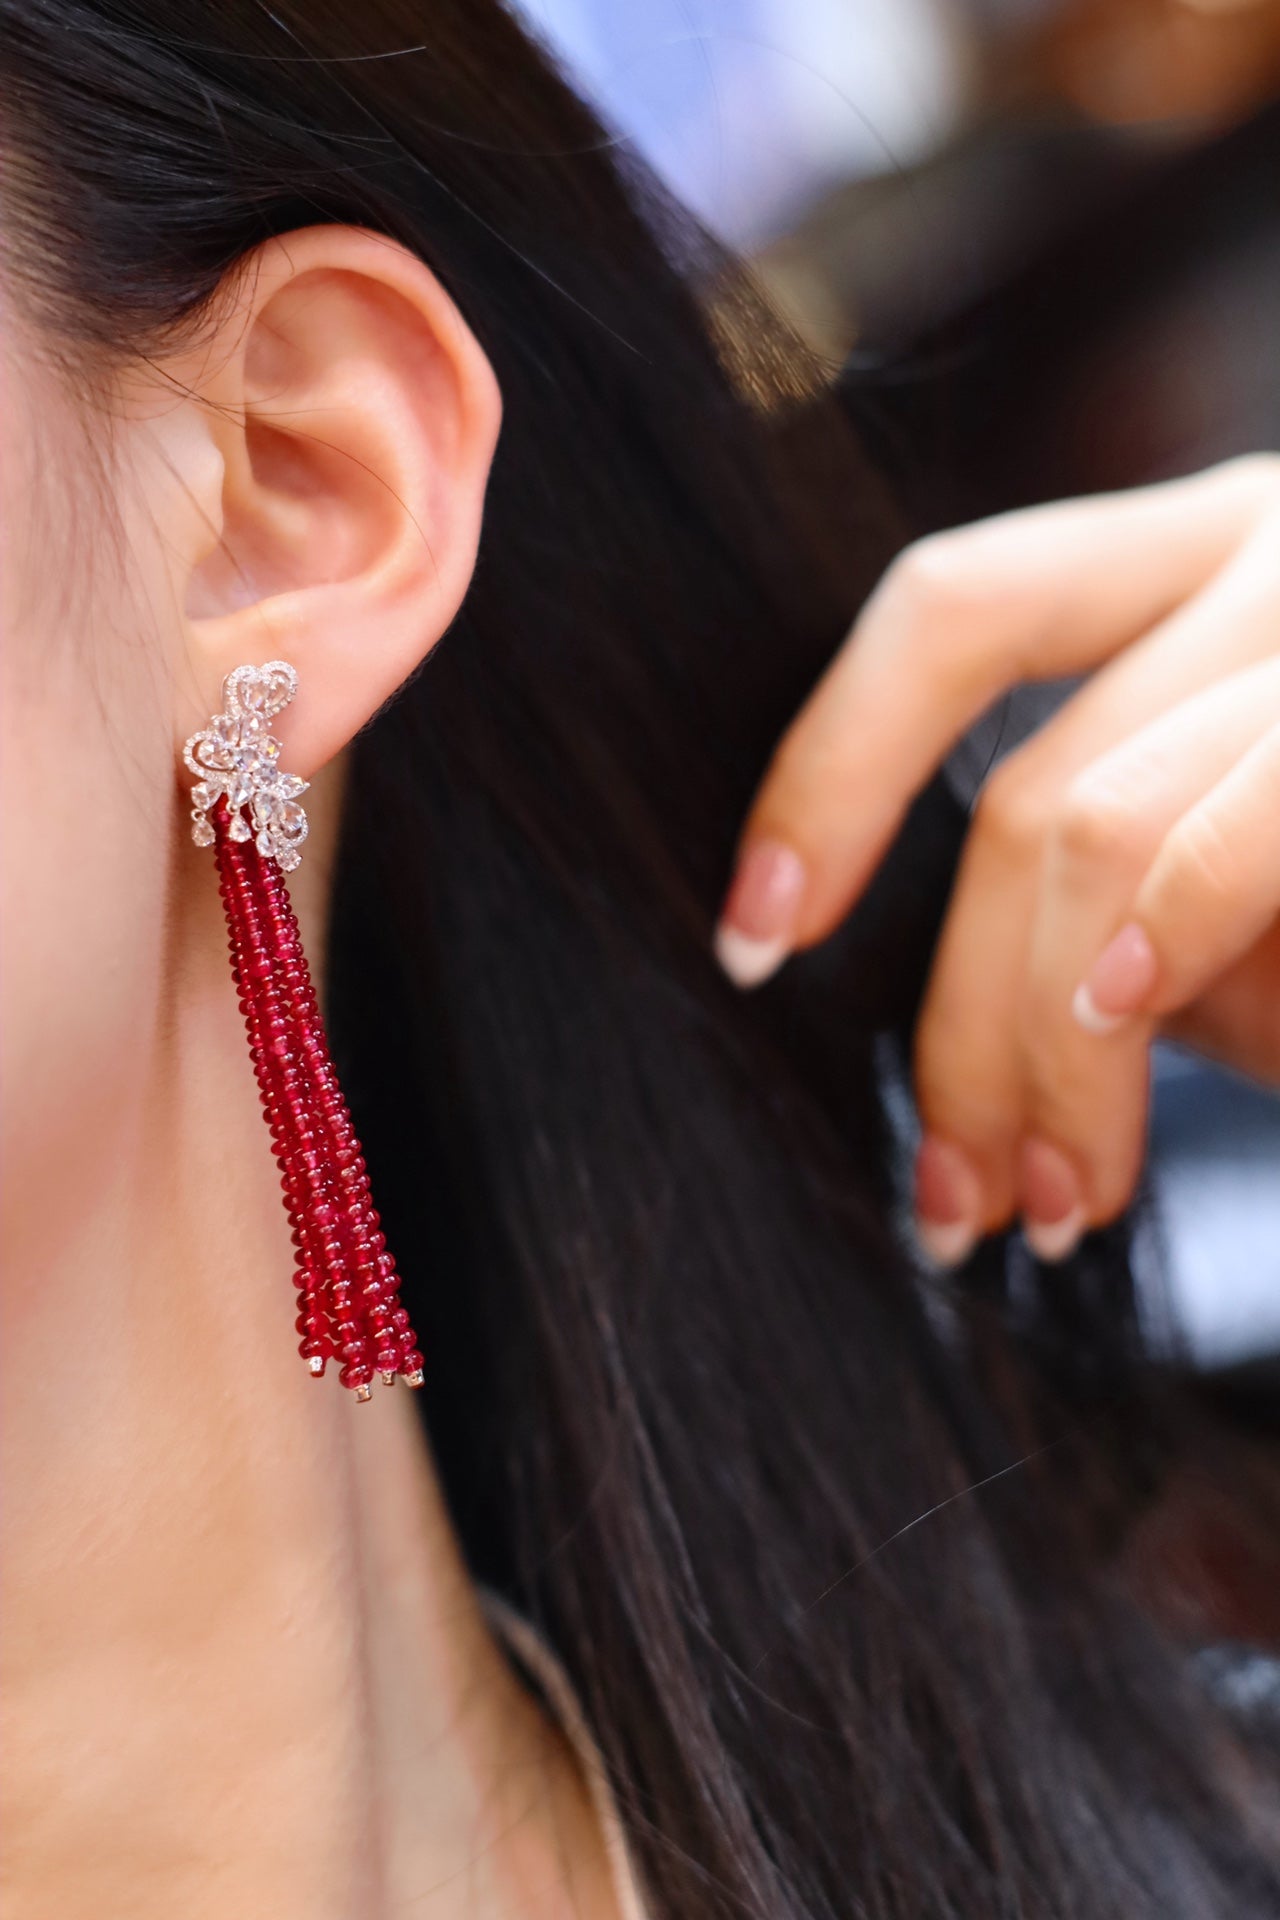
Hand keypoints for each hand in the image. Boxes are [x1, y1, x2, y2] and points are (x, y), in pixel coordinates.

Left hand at [715, 455, 1279, 1264]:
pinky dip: (1167, 926)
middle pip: (1029, 787)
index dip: (825, 769)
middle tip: (957, 1205)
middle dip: (959, 1029)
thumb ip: (1153, 903)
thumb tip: (1033, 1007)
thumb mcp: (1270, 893)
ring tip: (1052, 1204)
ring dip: (1043, 1050)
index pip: (953, 614)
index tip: (751, 943)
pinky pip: (1231, 823)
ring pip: (1095, 817)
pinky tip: (1130, 1019)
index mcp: (1214, 551)